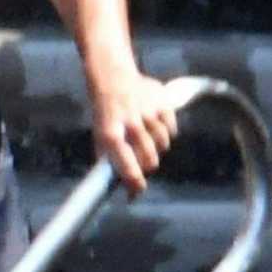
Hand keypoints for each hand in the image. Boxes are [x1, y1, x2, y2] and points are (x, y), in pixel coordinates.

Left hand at [90, 70, 177, 193]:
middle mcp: (130, 123)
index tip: (138, 190)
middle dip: (148, 166)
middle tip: (144, 163)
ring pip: (163, 145)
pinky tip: (155, 127)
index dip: (134, 182)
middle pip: (150, 159)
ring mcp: (148, 112)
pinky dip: (166, 133)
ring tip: (146, 139)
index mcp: (110, 133)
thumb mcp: (100, 136)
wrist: (113, 78)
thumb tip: (129, 192)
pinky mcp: (163, 103)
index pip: (126, 165)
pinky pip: (172, 130)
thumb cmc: (106, 114)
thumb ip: (111, 162)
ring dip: (157, 148)